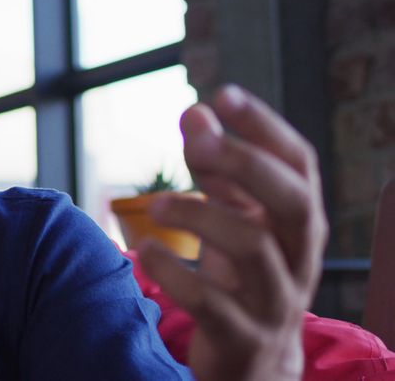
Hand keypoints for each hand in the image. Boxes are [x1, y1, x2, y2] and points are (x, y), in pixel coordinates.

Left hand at [138, 85, 327, 380]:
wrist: (254, 364)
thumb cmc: (241, 276)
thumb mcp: (231, 218)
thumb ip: (213, 168)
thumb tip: (195, 110)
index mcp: (298, 221)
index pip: (299, 163)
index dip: (265, 126)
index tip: (224, 92)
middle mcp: (298, 258)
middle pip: (290, 200)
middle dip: (244, 163)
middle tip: (197, 142)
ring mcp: (275, 301)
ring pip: (254, 248)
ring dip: (201, 215)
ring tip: (155, 205)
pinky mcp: (243, 338)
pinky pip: (213, 304)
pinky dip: (176, 275)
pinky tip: (147, 253)